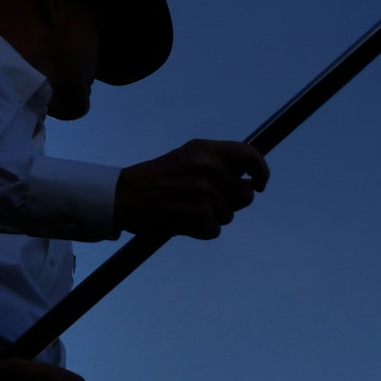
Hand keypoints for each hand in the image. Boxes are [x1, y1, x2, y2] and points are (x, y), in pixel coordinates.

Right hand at [115, 138, 268, 238]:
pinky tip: (183, 222)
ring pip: (229, 215)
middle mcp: (204, 165)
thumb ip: (217, 166)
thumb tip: (250, 179)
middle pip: (245, 194)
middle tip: (207, 204)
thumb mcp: (187, 161)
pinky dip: (201, 231)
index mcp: (204, 149)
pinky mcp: (190, 210)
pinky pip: (213, 229)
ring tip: (189, 211)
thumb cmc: (157, 181)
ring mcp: (198, 188)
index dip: (261, 172)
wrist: (119, 196)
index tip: (260, 184)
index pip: (249, 154)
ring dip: (212, 219)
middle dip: (231, 204)